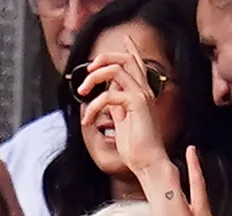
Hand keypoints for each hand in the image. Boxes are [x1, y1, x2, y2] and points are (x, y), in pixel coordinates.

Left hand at [79, 38, 170, 179]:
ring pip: (116, 70)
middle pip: (126, 60)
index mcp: (141, 93)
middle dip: (105, 58)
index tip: (123, 38)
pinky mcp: (136, 104)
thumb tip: (106, 95)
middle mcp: (143, 90)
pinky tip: (87, 120)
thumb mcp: (123, 121)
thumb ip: (117, 106)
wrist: (147, 161)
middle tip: (89, 69)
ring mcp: (141, 95)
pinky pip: (109, 95)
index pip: (137, 64)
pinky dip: (93, 106)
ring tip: (83, 92)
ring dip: (94, 78)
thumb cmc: (136, 147)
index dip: (130, 49)